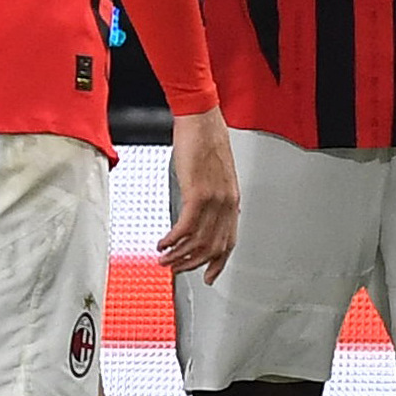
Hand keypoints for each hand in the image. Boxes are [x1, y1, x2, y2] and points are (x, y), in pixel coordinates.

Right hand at [161, 108, 239, 280]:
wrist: (201, 119)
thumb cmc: (205, 140)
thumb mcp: (216, 174)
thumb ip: (214, 196)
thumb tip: (205, 214)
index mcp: (232, 200)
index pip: (229, 241)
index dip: (218, 263)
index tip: (209, 276)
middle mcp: (227, 203)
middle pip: (213, 247)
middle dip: (192, 263)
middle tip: (175, 269)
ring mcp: (215, 200)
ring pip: (198, 241)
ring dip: (178, 255)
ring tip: (164, 260)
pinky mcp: (198, 194)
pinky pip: (186, 227)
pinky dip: (173, 240)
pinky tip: (163, 243)